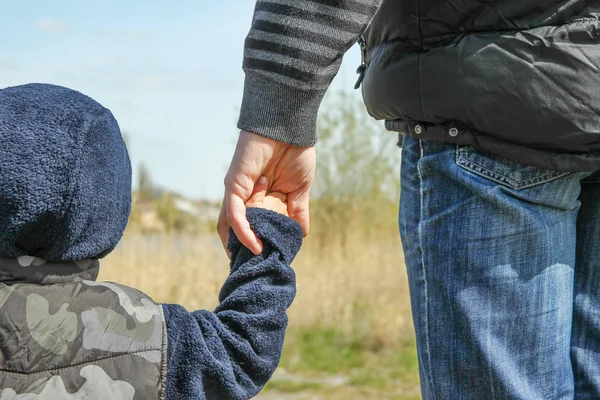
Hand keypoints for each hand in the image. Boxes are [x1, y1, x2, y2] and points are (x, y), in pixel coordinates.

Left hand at [218, 130, 315, 255]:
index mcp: (262, 197)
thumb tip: (301, 234)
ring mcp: (238, 191)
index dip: (258, 244)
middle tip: (253, 271)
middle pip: (236, 229)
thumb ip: (298, 211)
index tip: (267, 262)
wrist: (290, 127)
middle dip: (243, 251)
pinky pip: (234, 213)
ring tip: (252, 264)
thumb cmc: (295, 152)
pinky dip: (243, 231)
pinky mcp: (234, 184)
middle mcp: (246, 196)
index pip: (255, 226)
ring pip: (230, 225)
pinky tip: (254, 245)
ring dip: (240, 246)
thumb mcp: (300, 189)